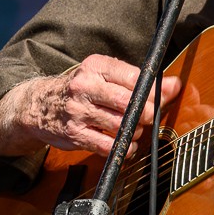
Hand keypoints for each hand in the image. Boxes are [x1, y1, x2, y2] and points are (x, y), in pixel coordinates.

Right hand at [0, 55, 181, 157]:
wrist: (37, 105)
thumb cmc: (80, 89)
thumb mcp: (103, 75)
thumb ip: (138, 80)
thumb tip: (175, 85)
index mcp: (95, 66)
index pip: (134, 77)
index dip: (154, 90)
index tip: (165, 96)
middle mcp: (85, 86)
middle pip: (129, 102)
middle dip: (148, 113)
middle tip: (150, 116)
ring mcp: (78, 111)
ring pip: (121, 125)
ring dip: (135, 131)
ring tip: (134, 129)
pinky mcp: (74, 133)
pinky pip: (107, 145)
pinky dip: (122, 148)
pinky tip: (125, 145)